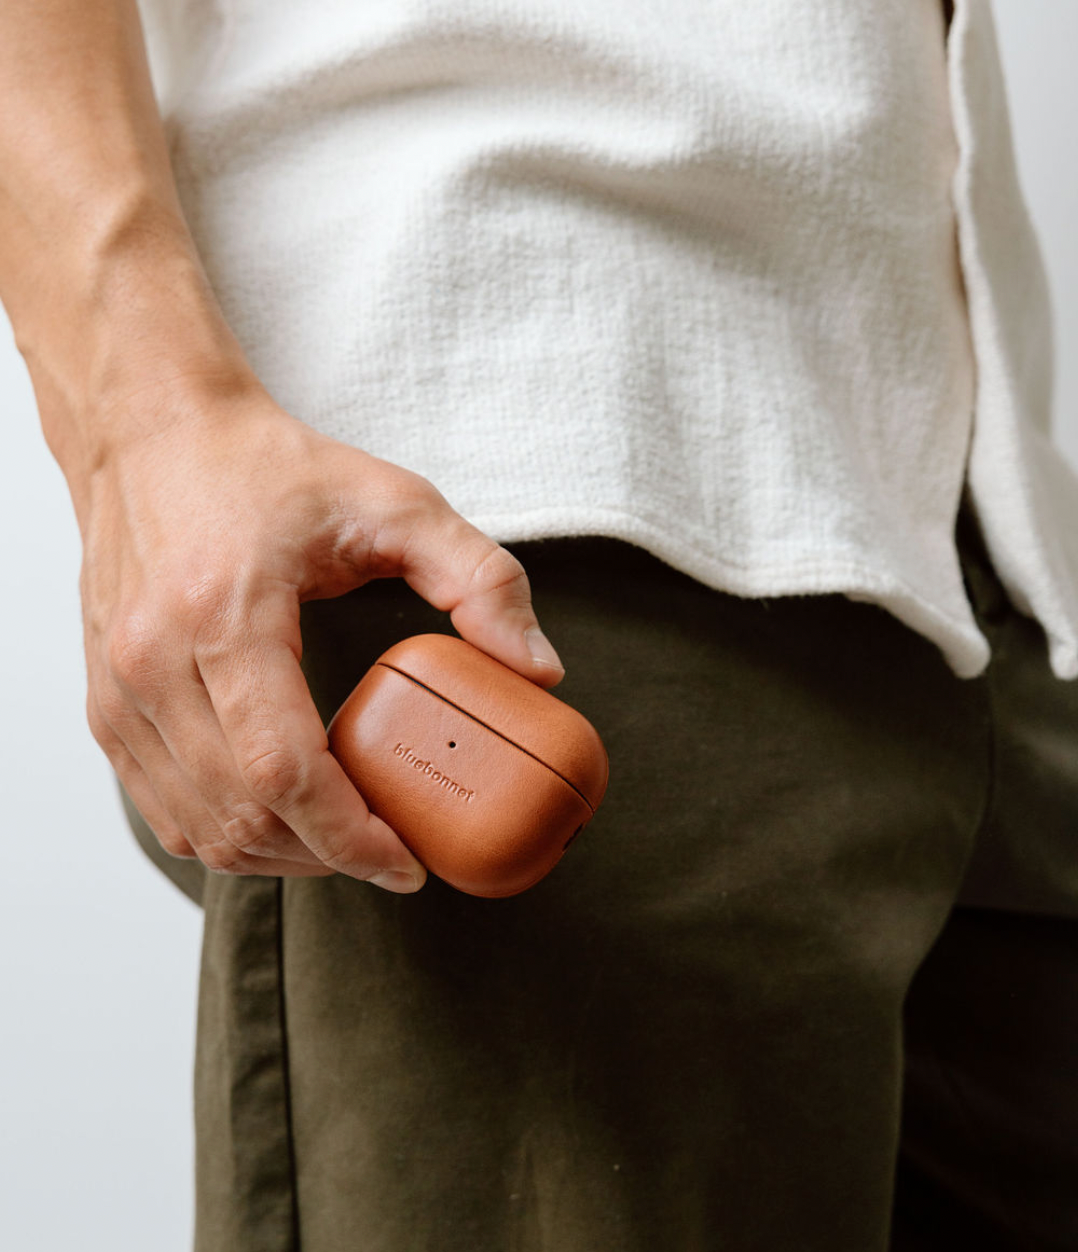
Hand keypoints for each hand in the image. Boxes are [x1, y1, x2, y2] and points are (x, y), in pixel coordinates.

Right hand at [76, 379, 564, 890]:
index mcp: (222, 615)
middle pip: (243, 814)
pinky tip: (280, 824)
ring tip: (344, 845)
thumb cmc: (267, 469)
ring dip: (279, 858)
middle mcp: (151, 662)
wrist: (153, 436)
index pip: (284, 771)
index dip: (351, 837)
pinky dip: (225, 836)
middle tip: (391, 855)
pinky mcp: (104, 703)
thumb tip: (539, 667)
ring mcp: (116, 689)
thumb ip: (481, 578)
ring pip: (199, 827)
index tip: (406, 862)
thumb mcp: (397, 503)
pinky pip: (161, 809)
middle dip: (327, 858)